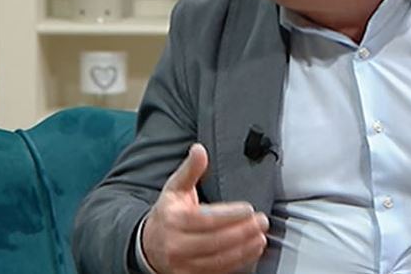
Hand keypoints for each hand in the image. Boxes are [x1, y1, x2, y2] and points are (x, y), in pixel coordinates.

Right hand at [141, 143, 268, 273]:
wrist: (148, 246)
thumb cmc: (168, 213)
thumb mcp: (175, 188)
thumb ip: (190, 169)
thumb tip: (199, 149)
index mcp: (173, 220)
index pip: (205, 219)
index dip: (229, 215)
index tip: (250, 209)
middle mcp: (176, 244)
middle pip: (214, 241)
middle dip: (242, 232)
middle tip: (262, 222)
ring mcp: (182, 264)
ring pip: (218, 260)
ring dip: (244, 249)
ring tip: (261, 237)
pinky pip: (217, 271)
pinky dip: (238, 262)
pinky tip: (251, 251)